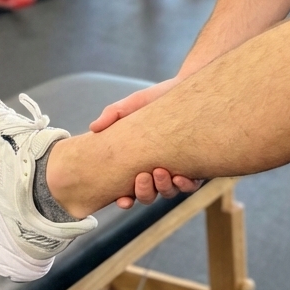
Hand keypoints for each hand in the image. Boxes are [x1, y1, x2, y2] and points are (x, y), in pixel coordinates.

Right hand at [88, 77, 201, 208]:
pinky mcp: (196, 165)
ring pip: (168, 192)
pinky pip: (191, 185)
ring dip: (163, 188)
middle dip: (144, 192)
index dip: (124, 200)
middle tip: (142, 176)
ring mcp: (176, 169)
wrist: (185, 89)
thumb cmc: (156, 99)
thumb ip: (113, 114)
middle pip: (148, 196)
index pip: (128, 190)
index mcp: (137, 163)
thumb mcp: (133, 105)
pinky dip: (185, 185)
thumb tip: (93, 128)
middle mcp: (156, 170)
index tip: (122, 200)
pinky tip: (180, 176)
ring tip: (160, 171)